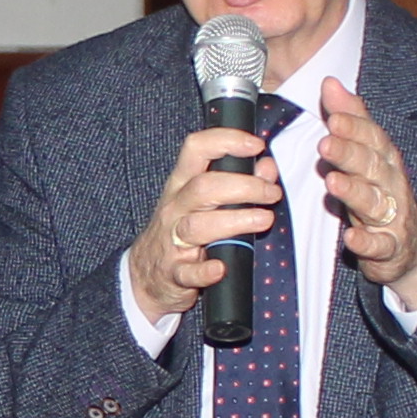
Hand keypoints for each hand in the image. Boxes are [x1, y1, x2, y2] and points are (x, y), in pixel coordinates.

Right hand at [124, 125, 283, 323]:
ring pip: (197, 226)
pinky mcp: (174, 273)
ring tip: (263, 220)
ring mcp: (172, 241)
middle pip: (203, 187)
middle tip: (272, 193)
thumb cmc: (181, 233)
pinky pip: (187, 272)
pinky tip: (220, 267)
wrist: (145, 276)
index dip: (226, 140)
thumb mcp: (204, 204)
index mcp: (182, 185)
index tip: (256, 145)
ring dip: (235, 221)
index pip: (197, 149)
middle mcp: (175, 209)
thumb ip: (239, 182)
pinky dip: (204, 271)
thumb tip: (268, 167)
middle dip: (244, 186)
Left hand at [310, 78, 416, 310]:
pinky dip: (366, 241)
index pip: (372, 138)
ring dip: (354, 192)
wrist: (409, 247)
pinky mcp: (389, 248)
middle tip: (326, 142)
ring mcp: (392, 217)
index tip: (334, 116)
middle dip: (350, 153)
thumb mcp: (366, 154)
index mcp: (384, 159)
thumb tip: (330, 82)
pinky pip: (379, 245)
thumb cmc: (381, 192)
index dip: (354, 127)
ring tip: (333, 182)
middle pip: (371, 166)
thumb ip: (350, 119)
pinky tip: (351, 237)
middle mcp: (391, 184)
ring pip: (374, 202)